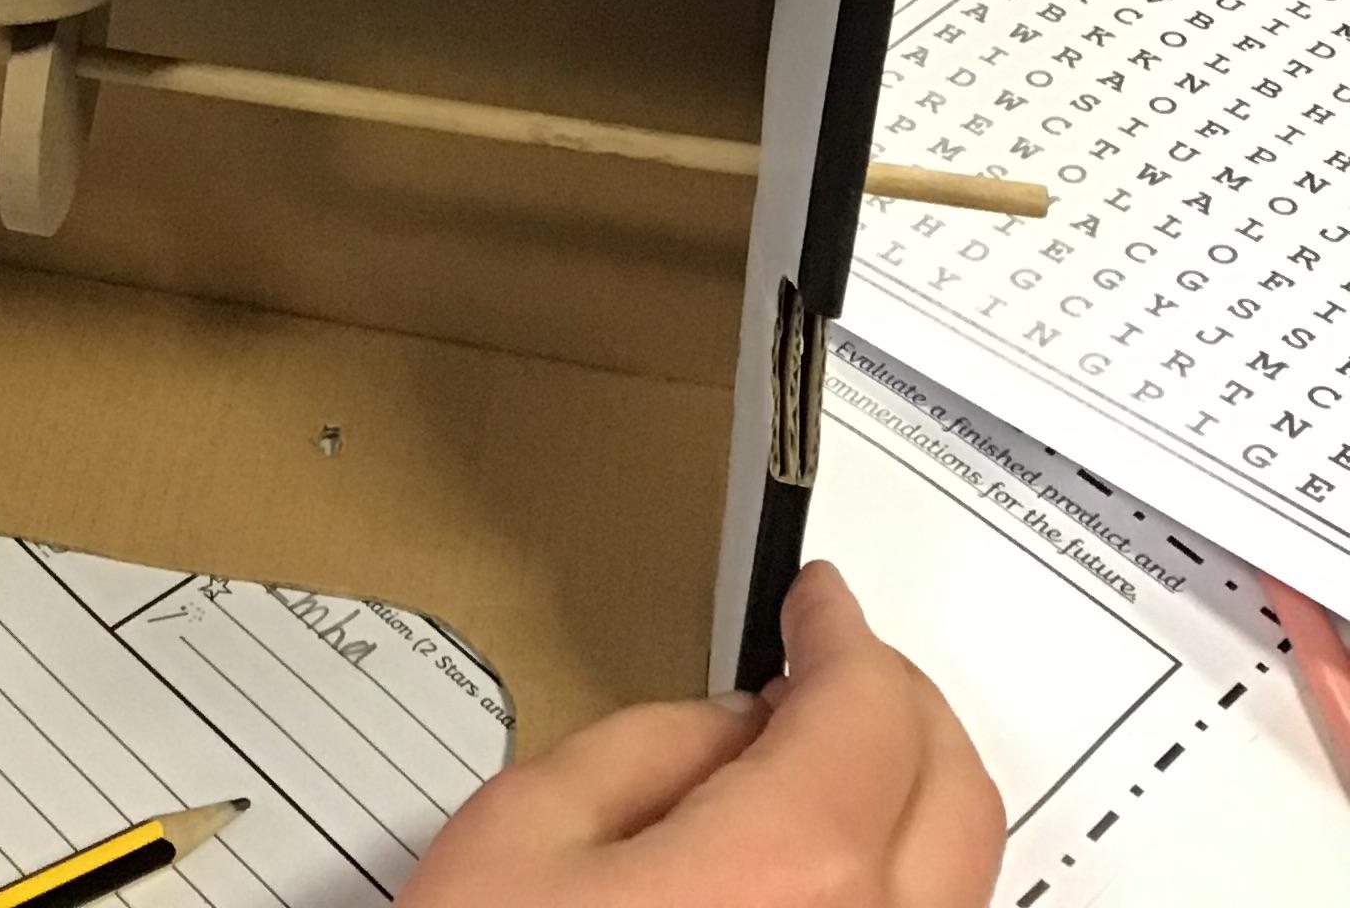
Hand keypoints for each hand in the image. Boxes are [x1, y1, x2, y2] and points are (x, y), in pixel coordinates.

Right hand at [402, 565, 1001, 907]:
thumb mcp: (525, 832)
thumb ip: (650, 749)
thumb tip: (740, 726)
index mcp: (785, 875)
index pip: (867, 707)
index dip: (842, 634)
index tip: (817, 604)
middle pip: (952, 791)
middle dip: (897, 701)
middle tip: (829, 666)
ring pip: (958, 884)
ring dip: (909, 798)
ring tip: (820, 765)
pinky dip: (896, 885)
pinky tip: (820, 868)